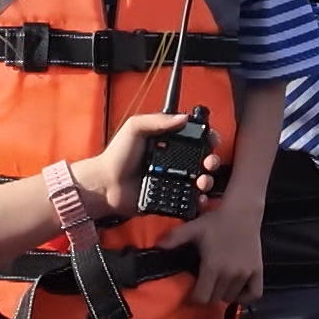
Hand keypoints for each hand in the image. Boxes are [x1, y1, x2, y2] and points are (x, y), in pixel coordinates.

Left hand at [72, 113, 224, 219]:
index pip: (194, 138)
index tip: (212, 140)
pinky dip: (199, 201)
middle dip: (212, 160)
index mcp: (168, 143)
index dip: (207, 138)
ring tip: (202, 181)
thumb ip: (156, 120)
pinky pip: (189, 200)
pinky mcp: (170, 199)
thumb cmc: (117, 155)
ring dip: (208, 180)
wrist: (106, 185)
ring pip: (200, 180)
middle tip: (209, 163)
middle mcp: (174, 162)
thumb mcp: (134, 128)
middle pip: (203, 159)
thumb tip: (183, 117)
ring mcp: (173, 181)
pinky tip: (200, 198)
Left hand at [159, 202, 264, 304]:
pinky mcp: (257, 271)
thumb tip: (157, 246)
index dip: (194, 298)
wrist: (242, 211)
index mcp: (212, 267)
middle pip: (215, 299)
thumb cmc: (216, 220)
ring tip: (217, 285)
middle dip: (207, 296)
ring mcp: (245, 274)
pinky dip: (244, 296)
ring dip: (223, 294)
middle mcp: (229, 274)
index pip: (202, 297)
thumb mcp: (193, 228)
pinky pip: (254, 294)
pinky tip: (237, 290)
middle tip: (203, 286)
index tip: (191, 292)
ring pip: (231, 297)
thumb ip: (174, 238)